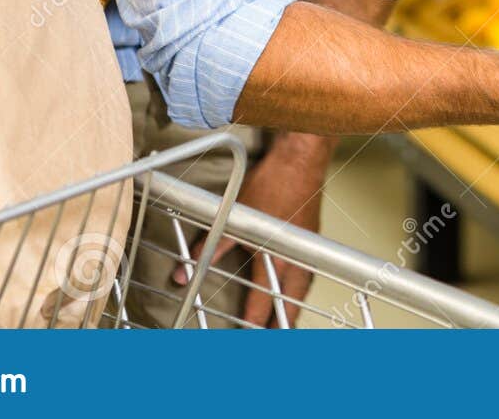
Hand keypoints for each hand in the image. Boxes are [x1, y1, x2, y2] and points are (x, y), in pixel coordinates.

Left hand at [173, 132, 333, 326]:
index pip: (263, 302)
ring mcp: (307, 249)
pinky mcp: (312, 237)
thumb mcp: (234, 217)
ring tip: (286, 320)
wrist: (299, 160)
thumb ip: (210, 247)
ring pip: (303, 290)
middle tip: (275, 337)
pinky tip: (296, 283)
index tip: (246, 333)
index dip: (253, 322)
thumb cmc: (273, 184)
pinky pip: (308, 272)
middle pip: (291, 304)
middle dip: (282, 324)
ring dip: (293, 306)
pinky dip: (301, 285)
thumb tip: (186, 270)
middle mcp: (295, 259)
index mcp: (276, 259)